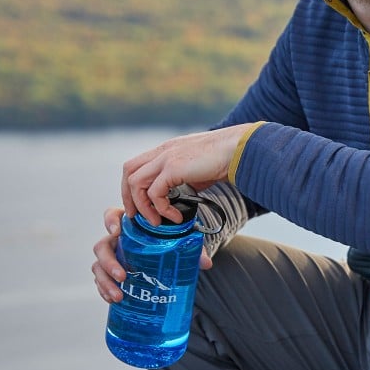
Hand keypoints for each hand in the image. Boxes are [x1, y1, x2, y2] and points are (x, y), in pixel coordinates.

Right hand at [92, 207, 212, 303]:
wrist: (166, 256)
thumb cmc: (169, 242)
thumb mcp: (180, 242)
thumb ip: (191, 249)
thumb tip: (205, 263)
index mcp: (130, 225)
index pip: (112, 215)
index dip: (110, 221)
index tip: (117, 231)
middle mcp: (117, 240)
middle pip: (102, 246)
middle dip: (109, 262)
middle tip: (123, 276)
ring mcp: (113, 256)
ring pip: (98, 266)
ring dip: (105, 282)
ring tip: (119, 296)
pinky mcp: (111, 273)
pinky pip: (101, 281)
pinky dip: (105, 290)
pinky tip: (115, 300)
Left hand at [121, 124, 251, 226]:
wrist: (240, 148)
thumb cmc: (228, 158)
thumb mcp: (201, 170)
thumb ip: (189, 179)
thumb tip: (186, 193)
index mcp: (169, 149)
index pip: (138, 165)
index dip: (133, 186)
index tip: (141, 205)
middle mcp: (164, 151)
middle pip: (128, 171)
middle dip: (128, 196)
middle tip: (137, 216)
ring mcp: (166, 157)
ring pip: (135, 182)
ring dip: (142, 205)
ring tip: (157, 221)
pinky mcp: (173, 167)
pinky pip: (155, 192)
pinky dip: (161, 208)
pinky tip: (176, 217)